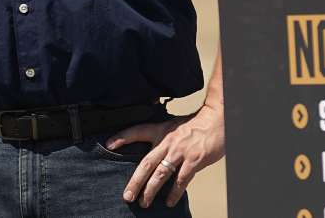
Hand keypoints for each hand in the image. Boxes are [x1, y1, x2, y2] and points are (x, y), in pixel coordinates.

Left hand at [105, 103, 224, 208]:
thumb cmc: (194, 126)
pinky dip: (174, 193)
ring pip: (161, 175)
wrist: (216, 122)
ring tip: (144, 202)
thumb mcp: (172, 126)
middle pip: (146, 163)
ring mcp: (180, 152)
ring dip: (151, 191)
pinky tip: (169, 202)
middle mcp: (167, 142)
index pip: (137, 131)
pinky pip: (181, 180)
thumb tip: (150, 154)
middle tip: (127, 196)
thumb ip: (160, 138)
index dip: (122, 137)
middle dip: (135, 182)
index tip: (108, 144)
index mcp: (160, 131)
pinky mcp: (193, 161)